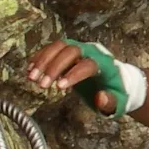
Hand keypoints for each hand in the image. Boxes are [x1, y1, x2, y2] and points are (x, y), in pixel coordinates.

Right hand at [27, 40, 145, 116]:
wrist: (118, 81)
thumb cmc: (118, 94)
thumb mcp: (118, 103)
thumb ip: (110, 102)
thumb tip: (100, 98)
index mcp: (105, 64)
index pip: (87, 64)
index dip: (73, 74)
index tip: (59, 87)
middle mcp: (92, 52)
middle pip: (71, 51)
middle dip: (54, 66)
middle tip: (42, 85)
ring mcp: (80, 49)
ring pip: (59, 46)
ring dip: (43, 60)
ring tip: (31, 77)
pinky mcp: (70, 51)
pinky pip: (53, 49)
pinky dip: (40, 57)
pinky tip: (30, 70)